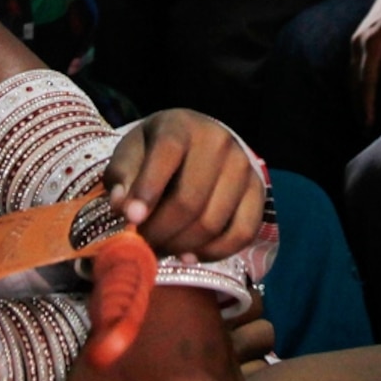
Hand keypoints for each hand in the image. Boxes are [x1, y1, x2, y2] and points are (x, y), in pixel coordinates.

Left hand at [106, 110, 264, 260]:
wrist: (197, 144)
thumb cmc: (155, 152)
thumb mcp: (131, 154)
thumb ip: (122, 178)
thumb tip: (123, 208)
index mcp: (181, 126)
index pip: (167, 153)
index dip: (148, 188)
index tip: (131, 218)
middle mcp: (218, 141)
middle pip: (189, 200)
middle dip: (160, 231)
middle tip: (142, 243)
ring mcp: (243, 166)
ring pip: (213, 223)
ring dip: (181, 246)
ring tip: (161, 248)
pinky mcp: (258, 190)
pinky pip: (241, 233)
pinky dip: (213, 252)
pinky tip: (189, 255)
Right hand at [348, 0, 380, 126]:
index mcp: (373, 41)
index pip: (367, 79)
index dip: (367, 103)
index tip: (370, 122)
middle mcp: (359, 42)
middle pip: (354, 81)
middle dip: (359, 106)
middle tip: (366, 130)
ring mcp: (356, 40)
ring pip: (351, 75)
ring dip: (355, 98)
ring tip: (363, 120)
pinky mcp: (358, 40)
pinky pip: (353, 68)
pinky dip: (355, 85)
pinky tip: (361, 97)